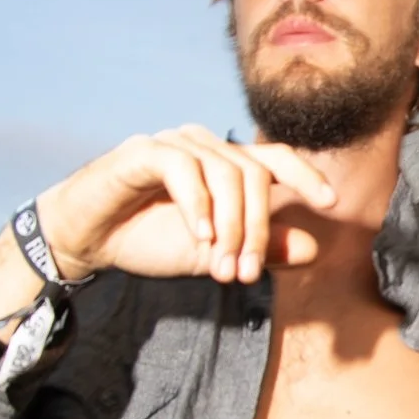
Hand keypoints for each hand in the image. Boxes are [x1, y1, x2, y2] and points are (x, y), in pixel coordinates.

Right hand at [12, 128, 339, 296]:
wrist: (87, 241)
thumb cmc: (148, 240)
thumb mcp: (214, 254)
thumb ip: (260, 250)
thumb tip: (313, 248)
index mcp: (223, 162)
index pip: (274, 158)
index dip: (305, 175)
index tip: (331, 202)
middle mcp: (203, 144)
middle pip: (252, 176)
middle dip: (256, 230)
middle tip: (244, 273)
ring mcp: (173, 144)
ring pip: (223, 175)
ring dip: (229, 227)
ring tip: (218, 265)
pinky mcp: (142, 152)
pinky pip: (184, 171)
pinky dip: (197, 206)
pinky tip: (198, 237)